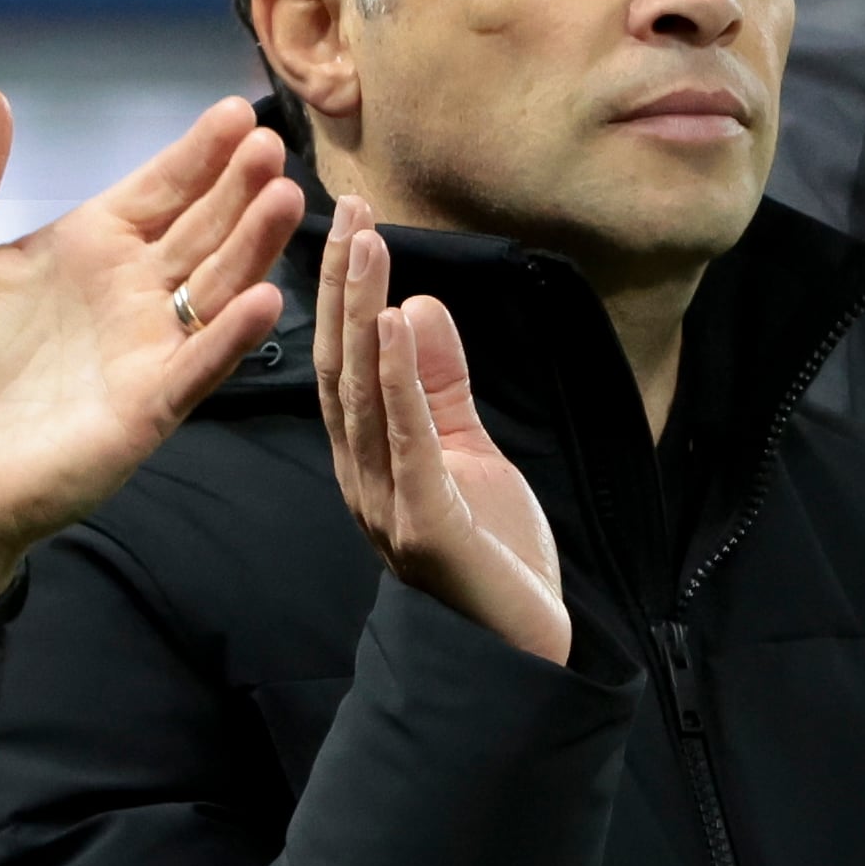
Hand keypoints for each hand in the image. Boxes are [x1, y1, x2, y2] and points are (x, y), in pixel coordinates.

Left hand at [0, 89, 308, 606]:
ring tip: (284, 200)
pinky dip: (232, 335)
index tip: (239, 113)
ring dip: (253, 246)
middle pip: (204, 228)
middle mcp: (135, 290)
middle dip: (239, 187)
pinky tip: (264, 300)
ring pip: (217, 286)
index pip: (161, 187)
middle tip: (274, 145)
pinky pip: (200, 365)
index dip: (199, 152)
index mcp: (94, 245)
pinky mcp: (149, 406)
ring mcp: (149, 347)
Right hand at [315, 198, 569, 663]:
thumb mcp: (469, 454)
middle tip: (349, 209)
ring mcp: (387, 505)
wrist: (521, 656)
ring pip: (364, 394)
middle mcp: (363, 480)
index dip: (344, 292)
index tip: (352, 221)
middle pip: (342, 366)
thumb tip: (419, 304)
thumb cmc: (492, 560)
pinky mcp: (425, 526)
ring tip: (366, 245)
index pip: (346, 362)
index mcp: (369, 461)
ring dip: (363, 313)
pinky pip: (407, 440)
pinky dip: (400, 378)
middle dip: (344, 286)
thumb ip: (441, 388)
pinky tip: (398, 320)